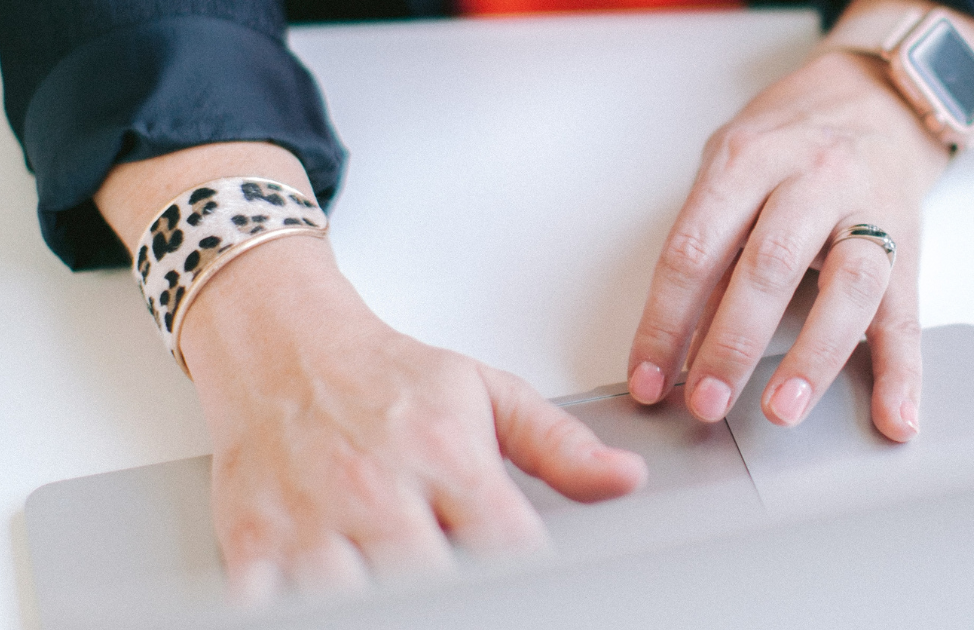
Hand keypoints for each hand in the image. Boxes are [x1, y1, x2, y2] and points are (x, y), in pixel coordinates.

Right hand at [94, 142, 646, 602]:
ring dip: (392, 602)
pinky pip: (274, 609)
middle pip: (441, 587)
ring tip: (406, 580)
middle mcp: (377, 488)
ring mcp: (309, 519)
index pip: (511, 549)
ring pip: (363, 603)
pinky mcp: (249, 541)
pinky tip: (334, 594)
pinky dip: (302, 610)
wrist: (279, 341)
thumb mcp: (483, 392)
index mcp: (444, 452)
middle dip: (465, 596)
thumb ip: (558, 445)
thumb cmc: (384, 373)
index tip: (530, 580)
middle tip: (468, 579)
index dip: (530, 576)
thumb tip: (624, 479)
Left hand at [627, 49, 949, 440]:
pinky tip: (894, 417)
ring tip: (781, 412)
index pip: (696, 249)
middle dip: (731, 343)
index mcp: (749, 159)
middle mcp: (812, 178)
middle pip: (769, 266)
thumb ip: (708, 242)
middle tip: (706, 403)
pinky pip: (907, 312)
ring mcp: (868, 209)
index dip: (665, 320)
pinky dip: (904, 371)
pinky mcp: (909, 242)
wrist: (877, 97)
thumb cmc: (787, 141)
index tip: (649, 378)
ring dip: (812, 358)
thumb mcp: (731, 166)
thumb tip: (678, 340)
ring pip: (848, 287)